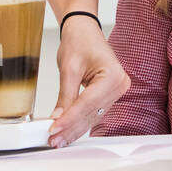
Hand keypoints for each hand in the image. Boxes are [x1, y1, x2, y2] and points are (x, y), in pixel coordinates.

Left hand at [48, 15, 129, 147]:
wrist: (84, 30)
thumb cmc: (80, 40)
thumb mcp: (69, 68)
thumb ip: (65, 96)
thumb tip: (58, 119)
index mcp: (113, 75)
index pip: (88, 103)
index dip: (70, 119)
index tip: (54, 129)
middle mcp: (119, 85)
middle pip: (91, 113)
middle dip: (70, 128)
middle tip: (53, 139)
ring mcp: (116, 92)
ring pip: (92, 117)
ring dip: (74, 129)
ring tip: (57, 139)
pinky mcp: (108, 96)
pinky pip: (93, 113)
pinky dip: (79, 122)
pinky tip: (67, 131)